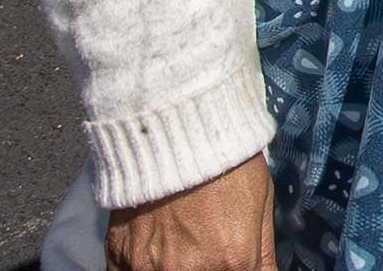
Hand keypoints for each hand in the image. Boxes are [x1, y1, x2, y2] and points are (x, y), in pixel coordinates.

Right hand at [105, 153, 275, 269]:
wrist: (177, 126)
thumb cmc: (226, 160)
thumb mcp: (263, 205)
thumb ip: (263, 257)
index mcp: (232, 261)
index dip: (235, 270)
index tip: (230, 262)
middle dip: (207, 269)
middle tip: (205, 249)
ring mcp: (149, 267)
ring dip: (172, 268)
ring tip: (180, 245)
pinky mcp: (119, 256)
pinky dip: (141, 270)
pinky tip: (155, 254)